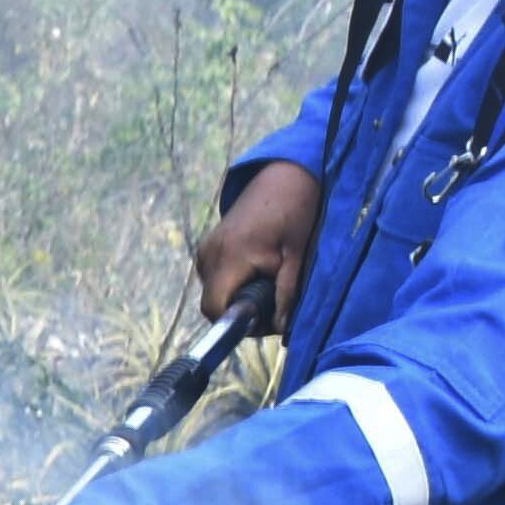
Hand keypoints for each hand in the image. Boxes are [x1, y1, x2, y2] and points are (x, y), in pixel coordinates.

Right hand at [195, 158, 321, 319]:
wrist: (284, 176)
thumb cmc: (295, 212)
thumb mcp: (297, 256)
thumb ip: (286, 293)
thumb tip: (282, 328)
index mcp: (232, 256)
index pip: (215, 308)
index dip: (236, 323)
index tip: (263, 320)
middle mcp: (211, 252)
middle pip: (212, 303)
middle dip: (238, 312)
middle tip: (271, 305)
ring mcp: (206, 247)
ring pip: (212, 291)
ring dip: (235, 297)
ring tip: (266, 285)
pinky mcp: (208, 244)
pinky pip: (213, 276)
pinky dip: (231, 282)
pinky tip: (255, 273)